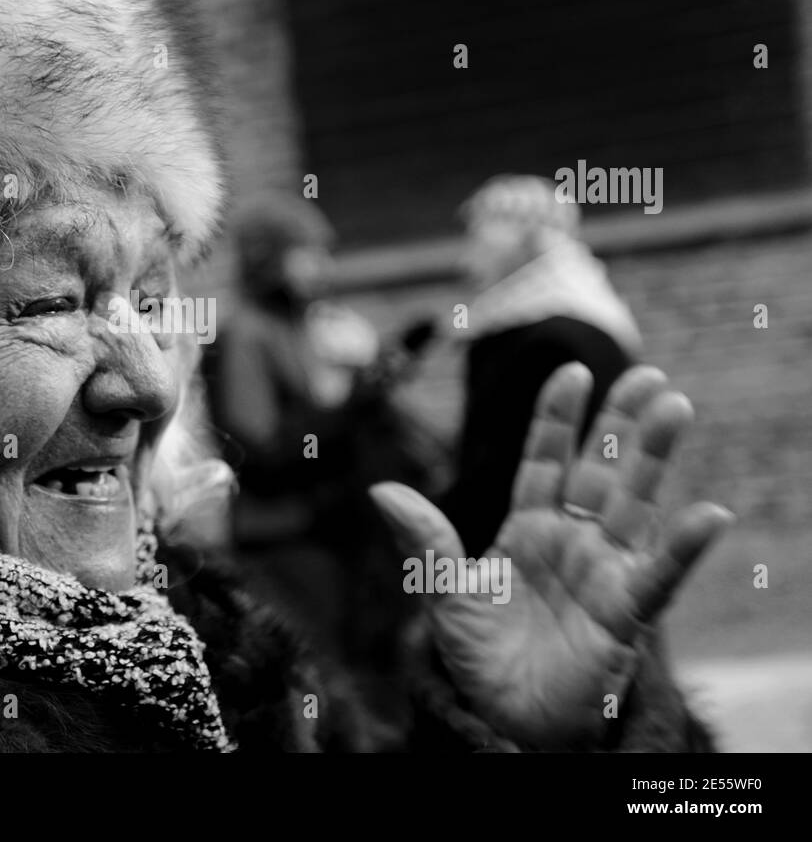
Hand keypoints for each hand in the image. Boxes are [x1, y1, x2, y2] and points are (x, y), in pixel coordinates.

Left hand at [371, 364, 731, 746]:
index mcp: (528, 529)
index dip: (557, 419)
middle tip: (649, 375)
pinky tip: (709, 514)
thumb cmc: (479, 656)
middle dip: (621, 425)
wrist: (506, 718)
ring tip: (675, 406)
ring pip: (634, 506)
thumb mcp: (444, 594)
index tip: (572, 372)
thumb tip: (381, 491)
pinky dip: (684, 547)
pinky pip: (659, 576)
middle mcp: (572, 542)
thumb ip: (424, 542)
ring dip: (654, 459)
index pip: (545, 462)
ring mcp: (602, 573)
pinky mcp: (624, 615)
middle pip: (600, 472)